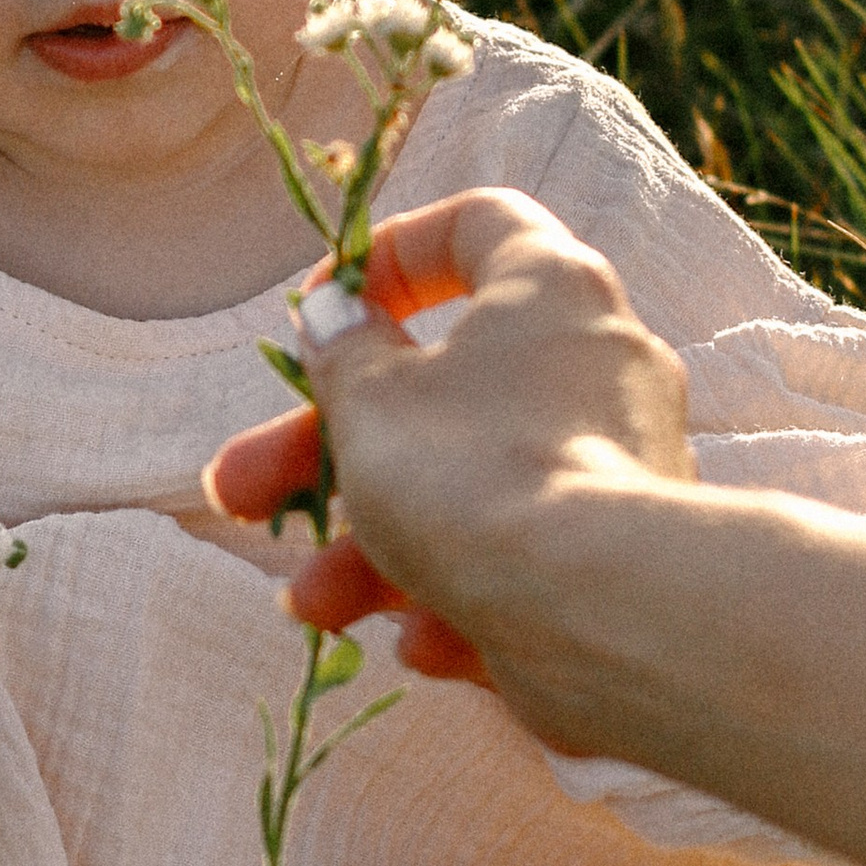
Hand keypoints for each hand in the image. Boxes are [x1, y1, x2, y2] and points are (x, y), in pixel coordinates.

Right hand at [206, 191, 695, 704]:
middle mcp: (597, 364)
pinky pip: (523, 559)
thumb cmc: (471, 474)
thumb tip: (337, 317)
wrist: (598, 611)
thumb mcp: (369, 400)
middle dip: (327, 453)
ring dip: (373, 546)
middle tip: (242, 494)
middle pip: (441, 391)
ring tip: (309, 606)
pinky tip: (418, 642)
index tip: (324, 311)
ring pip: (471, 489)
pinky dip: (460, 594)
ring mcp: (617, 466)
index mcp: (549, 288)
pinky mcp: (623, 558)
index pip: (475, 223)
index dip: (387, 256)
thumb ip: (341, 351)